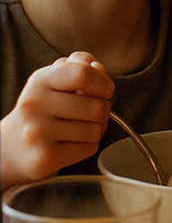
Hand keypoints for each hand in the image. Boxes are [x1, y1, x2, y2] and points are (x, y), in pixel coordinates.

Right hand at [0, 51, 114, 190]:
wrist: (14, 145)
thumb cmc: (43, 108)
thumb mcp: (55, 79)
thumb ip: (79, 66)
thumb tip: (98, 68)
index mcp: (40, 80)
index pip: (83, 74)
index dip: (103, 83)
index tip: (106, 90)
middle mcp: (35, 104)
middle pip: (95, 106)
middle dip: (103, 111)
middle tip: (92, 113)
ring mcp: (37, 132)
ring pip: (95, 130)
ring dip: (96, 130)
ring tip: (81, 128)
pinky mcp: (45, 157)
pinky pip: (89, 148)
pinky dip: (88, 146)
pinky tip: (73, 143)